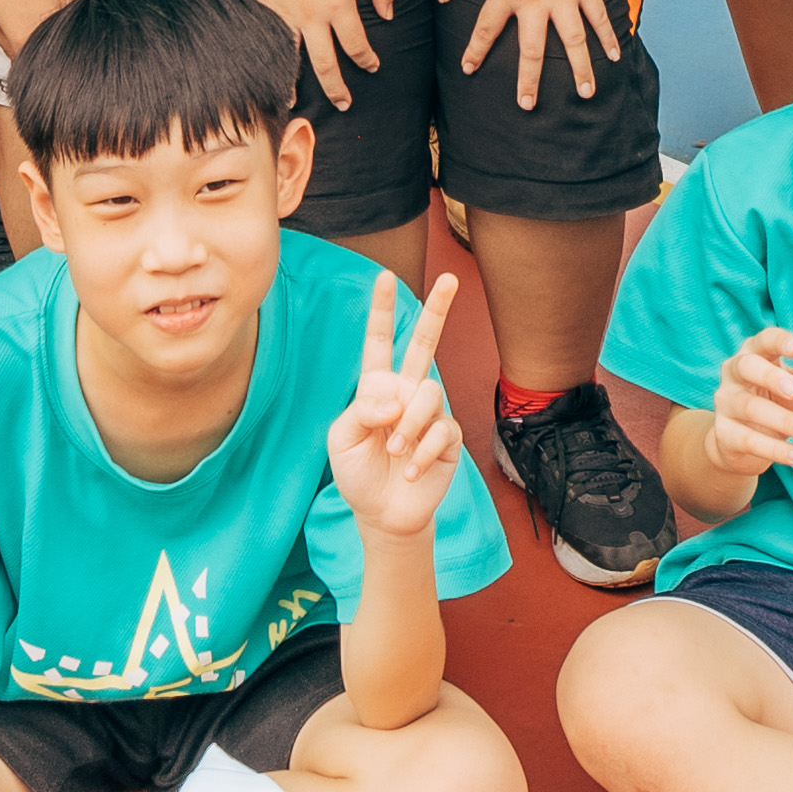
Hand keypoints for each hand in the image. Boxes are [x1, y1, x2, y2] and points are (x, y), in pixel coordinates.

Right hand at [244, 0, 405, 110]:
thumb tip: (387, 14)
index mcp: (339, 6)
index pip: (356, 45)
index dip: (366, 59)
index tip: (372, 65)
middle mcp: (313, 17)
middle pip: (326, 63)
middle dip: (336, 88)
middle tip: (344, 104)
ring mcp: (287, 15)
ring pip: (292, 57)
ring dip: (294, 82)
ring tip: (293, 103)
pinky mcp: (268, 8)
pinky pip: (269, 39)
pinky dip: (270, 56)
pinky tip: (270, 70)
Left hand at [327, 267, 465, 541]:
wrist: (382, 515)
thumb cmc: (357, 474)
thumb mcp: (341, 439)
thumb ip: (361, 410)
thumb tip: (396, 395)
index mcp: (376, 388)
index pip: (379, 342)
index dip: (381, 311)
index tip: (383, 276)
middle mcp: (406, 393)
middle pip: (424, 343)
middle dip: (438, 310)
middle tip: (452, 278)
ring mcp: (429, 414)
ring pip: (428, 394)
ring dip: (406, 427)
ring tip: (393, 452)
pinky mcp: (448, 437)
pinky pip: (440, 429)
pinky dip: (419, 452)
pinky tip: (409, 469)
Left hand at [445, 0, 612, 108]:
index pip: (485, 30)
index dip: (475, 52)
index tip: (469, 70)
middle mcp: (535, 3)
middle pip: (532, 49)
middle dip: (529, 79)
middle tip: (527, 105)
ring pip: (573, 40)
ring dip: (580, 67)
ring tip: (585, 93)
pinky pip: (599, 17)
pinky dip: (608, 36)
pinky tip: (614, 58)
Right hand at [699, 327, 792, 478]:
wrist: (741, 445)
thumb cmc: (776, 404)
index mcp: (754, 354)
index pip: (763, 341)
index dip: (778, 341)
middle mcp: (733, 373)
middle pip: (747, 367)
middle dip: (771, 377)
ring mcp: (725, 403)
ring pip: (751, 408)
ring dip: (785, 421)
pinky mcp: (724, 433)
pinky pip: (749, 440)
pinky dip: (777, 450)